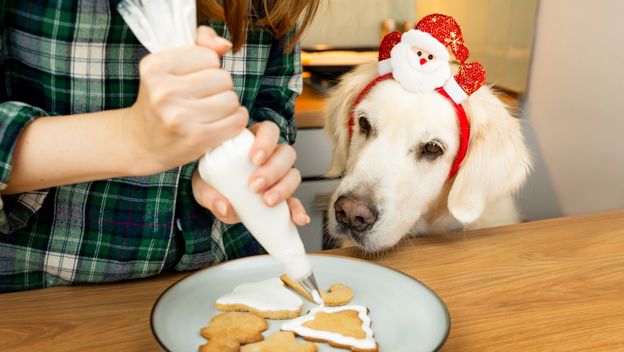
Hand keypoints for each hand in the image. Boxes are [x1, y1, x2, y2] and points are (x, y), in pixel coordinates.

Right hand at [125, 26, 245, 174]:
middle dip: (220, 87)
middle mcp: (164, 91)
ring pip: (231, 100)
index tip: (195, 79)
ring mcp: (179, 116)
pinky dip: (236, 120)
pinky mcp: (196, 138)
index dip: (208, 68)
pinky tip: (223, 122)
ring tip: (211, 111)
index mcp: (155, 67)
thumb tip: (225, 45)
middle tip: (204, 98)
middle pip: (223, 78)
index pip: (209, 56)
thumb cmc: (161, 100)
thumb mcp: (169, 66)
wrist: (141, 142)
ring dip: (228, 105)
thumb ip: (199, 45)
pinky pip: (236, 121)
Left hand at [191, 121, 309, 225]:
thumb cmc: (212, 184)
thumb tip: (225, 207)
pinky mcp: (285, 197)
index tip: (254, 158)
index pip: (268, 131)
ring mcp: (281, 177)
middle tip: (255, 185)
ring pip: (294, 174)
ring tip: (267, 201)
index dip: (266, 141)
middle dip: (273, 169)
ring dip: (284, 187)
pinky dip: (298, 210)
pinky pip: (296, 201)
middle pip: (286, 152)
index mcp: (253, 143)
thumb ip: (209, 195)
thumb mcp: (203, 186)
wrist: (220, 202)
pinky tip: (298, 219)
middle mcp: (272, 157)